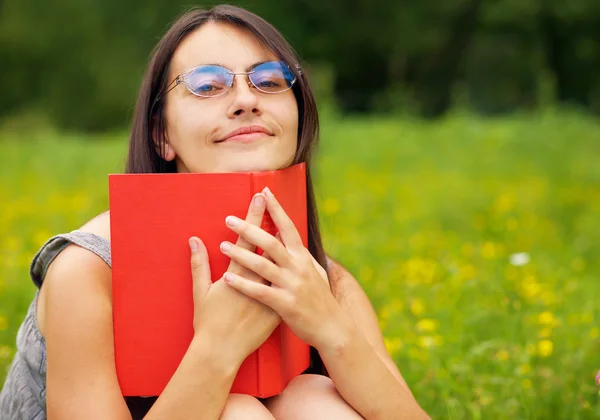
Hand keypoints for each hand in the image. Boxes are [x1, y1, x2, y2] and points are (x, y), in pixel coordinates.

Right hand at [188, 192, 279, 364]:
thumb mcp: (201, 292)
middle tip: (273, 201)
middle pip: (267, 245)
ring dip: (285, 245)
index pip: (246, 238)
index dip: (252, 216)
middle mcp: (255, 280)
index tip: (258, 198)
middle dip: (269, 220)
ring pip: (281, 265)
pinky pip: (288, 289)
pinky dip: (292, 277)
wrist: (221, 352)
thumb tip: (194, 240)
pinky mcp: (277, 308)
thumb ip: (199, 264)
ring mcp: (268, 294)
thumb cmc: (208, 322)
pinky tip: (300, 264)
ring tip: (290, 228)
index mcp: (236, 274)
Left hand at [219, 187, 346, 350]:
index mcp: (303, 257)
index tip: (264, 192)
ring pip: (262, 265)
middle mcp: (298, 267)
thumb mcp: (316, 272)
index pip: (288, 227)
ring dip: (240, 254)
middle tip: (229, 219)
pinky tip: (227, 278)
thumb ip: (303, 257)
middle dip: (249, 228)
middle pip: (270, 242)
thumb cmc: (320, 299)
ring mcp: (292, 285)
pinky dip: (243, 285)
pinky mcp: (285, 304)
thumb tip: (294, 242)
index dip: (276, 208)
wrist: (332, 327)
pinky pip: (260, 292)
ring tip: (222, 245)